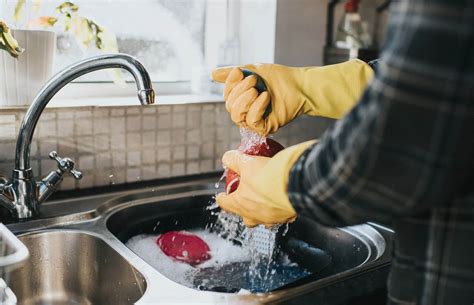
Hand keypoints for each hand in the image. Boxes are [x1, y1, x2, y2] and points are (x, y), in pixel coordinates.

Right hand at [212, 59, 373, 135]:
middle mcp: (246, 112)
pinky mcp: (264, 128)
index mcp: (242, 99)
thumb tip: (211, 74)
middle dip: (239, 91)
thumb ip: (232, 74)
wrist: (299, 85)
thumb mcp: (251, 70)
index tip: (240, 71)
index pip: (226, 96)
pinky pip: (251, 121)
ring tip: (258, 90)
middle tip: (254, 80)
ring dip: (245, 100)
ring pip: (237, 116)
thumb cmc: (278, 78)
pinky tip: (266, 97)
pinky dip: (257, 107)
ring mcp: (254, 122)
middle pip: (230, 106)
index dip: (229, 84)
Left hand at [216, 140, 315, 226]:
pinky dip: (281, 209)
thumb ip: (234, 160)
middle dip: (244, 208)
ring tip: (266, 199)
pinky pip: (282, 216)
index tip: (221, 196)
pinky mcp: (287, 218)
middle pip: (245, 216)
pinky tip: (283, 199)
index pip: (225, 204)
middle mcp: (254, 217)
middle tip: (246, 198)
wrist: (296, 183)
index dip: (222, 198)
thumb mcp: (247, 163)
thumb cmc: (269, 176)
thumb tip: (227, 158)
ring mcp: (271, 219)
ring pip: (264, 219)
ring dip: (263, 211)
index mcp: (240, 204)